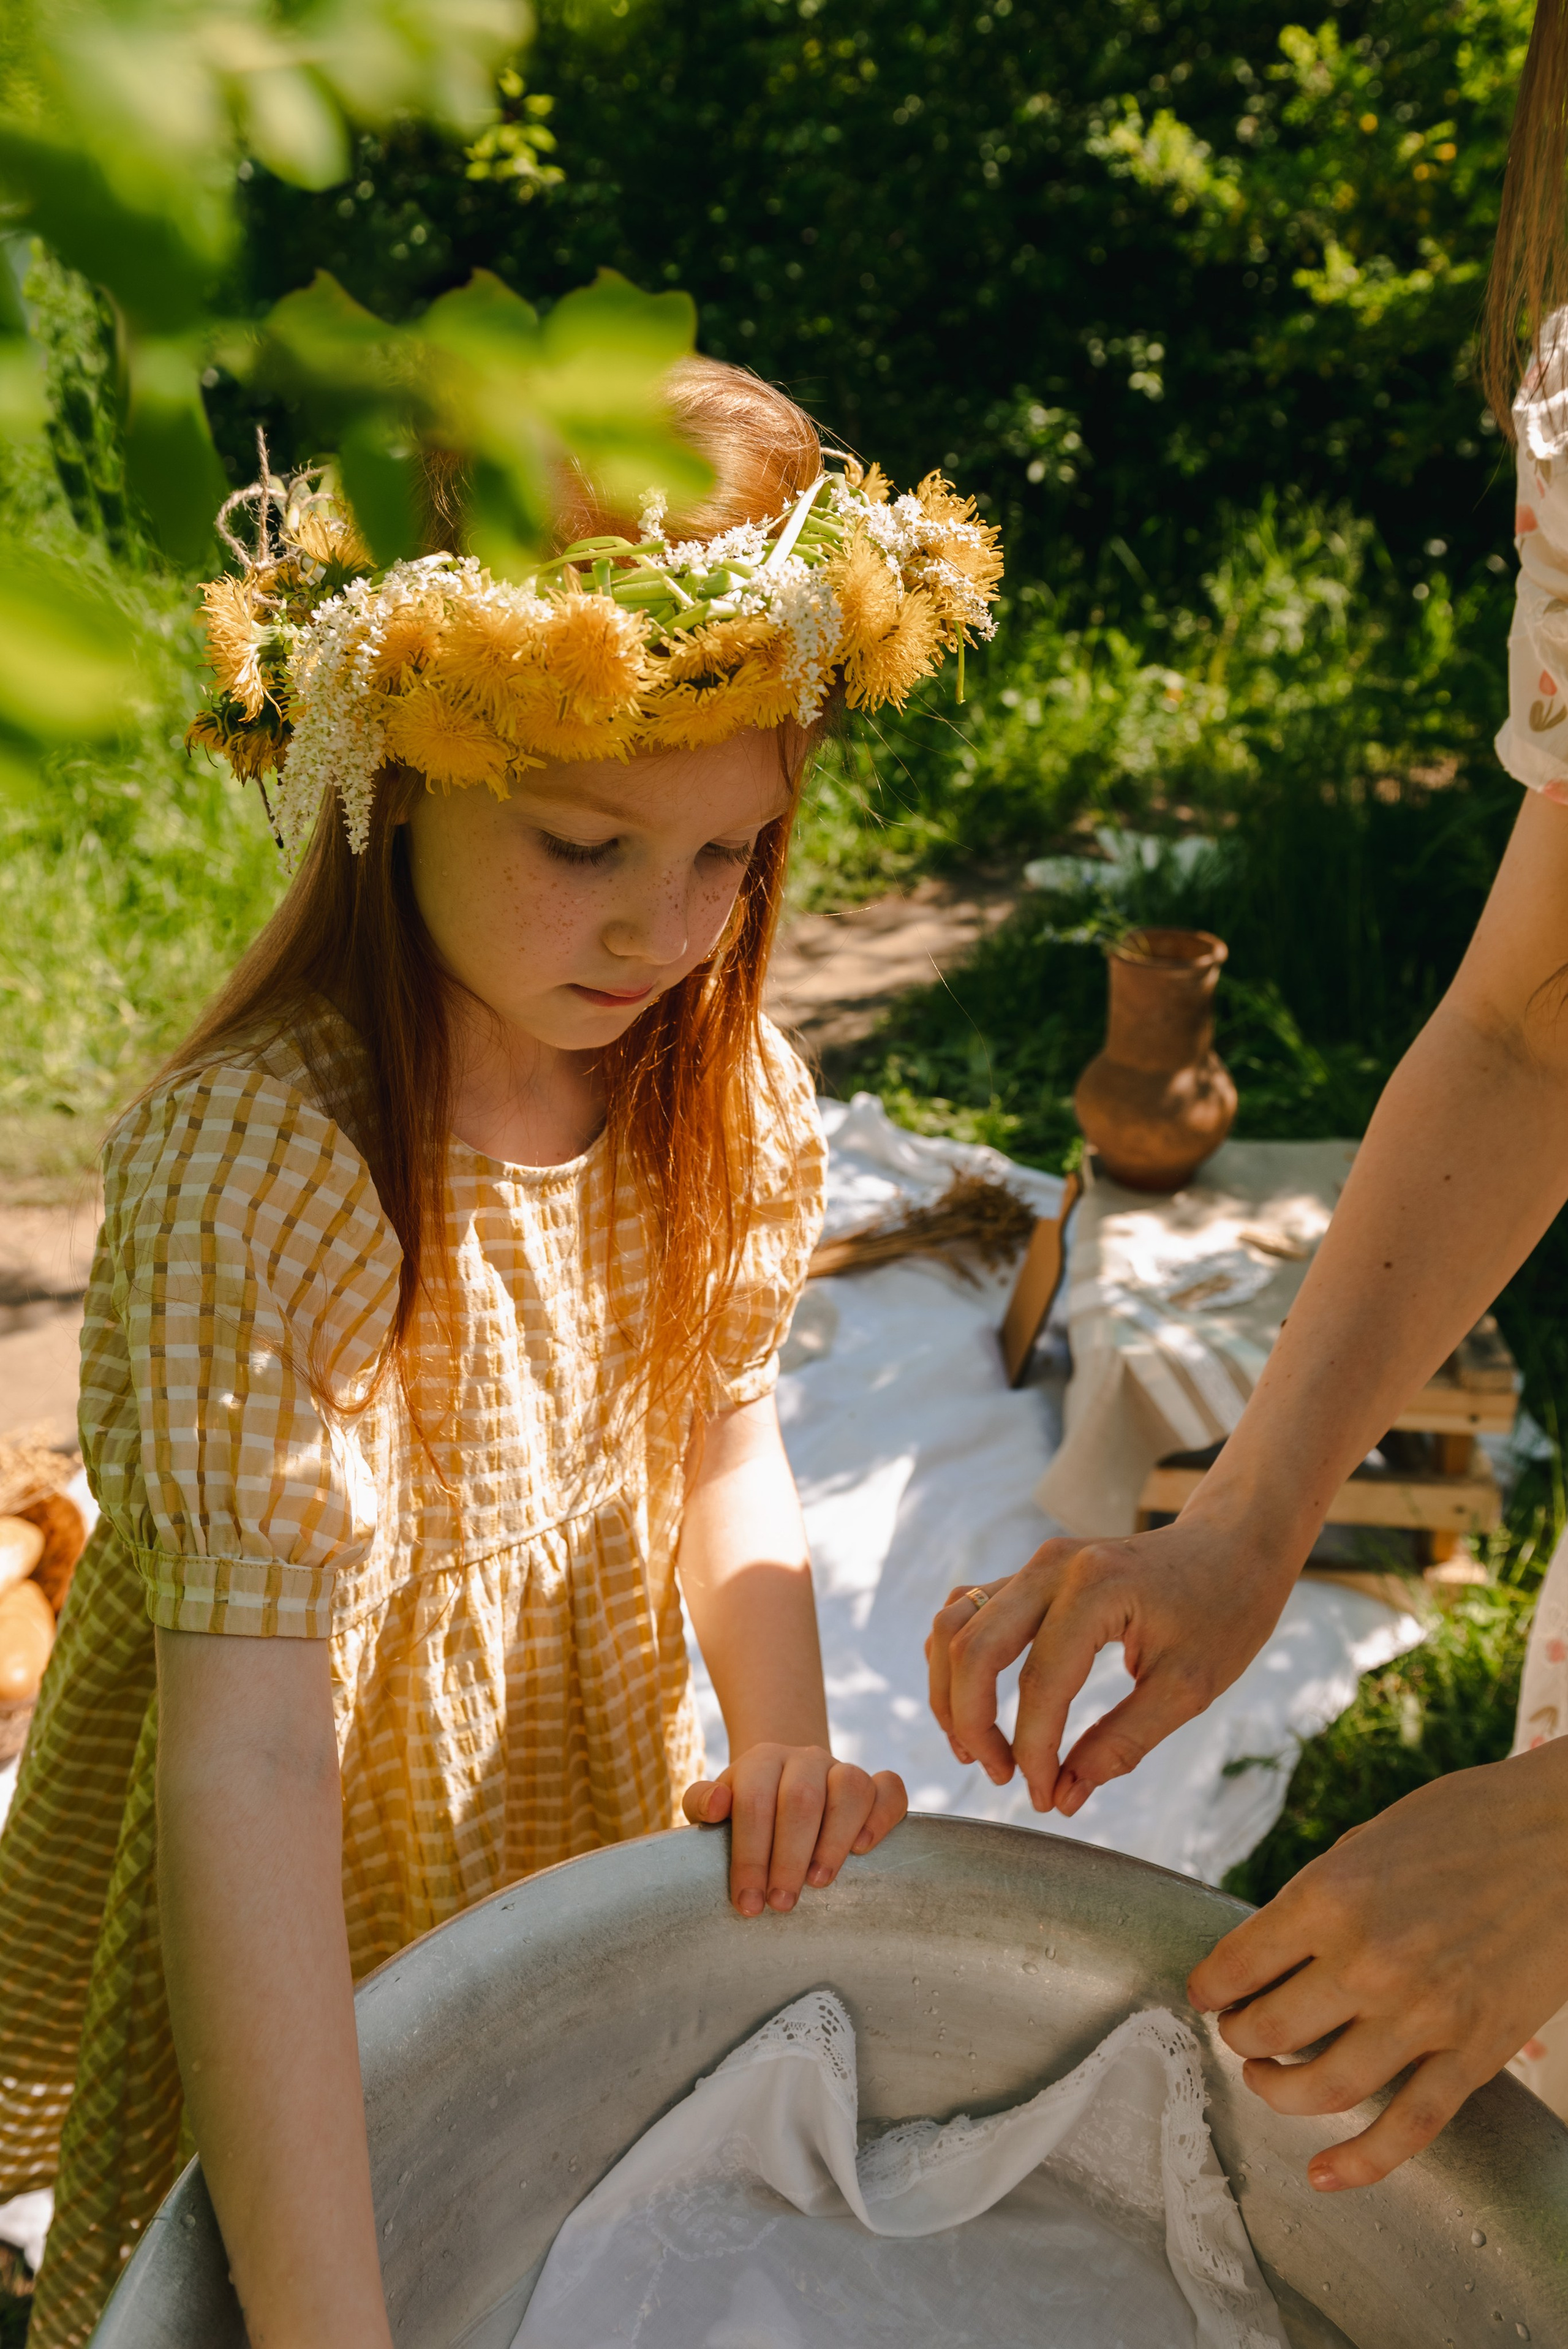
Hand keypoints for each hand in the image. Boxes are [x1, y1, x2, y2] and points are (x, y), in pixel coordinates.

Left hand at [683, 1743, 906, 1916]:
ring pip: (850, 1788)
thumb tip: (717, 1804)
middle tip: (781, 1903)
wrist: (784, 1783)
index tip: (748, 1902)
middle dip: (790, 1857)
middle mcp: (804, 1759)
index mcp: (761, 1762)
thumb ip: (702, 1802)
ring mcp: (842, 1768)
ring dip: (834, 1840)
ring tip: (819, 1882)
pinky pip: (890, 1789)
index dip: (750, 1855)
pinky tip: (864, 1849)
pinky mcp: (874, 1784)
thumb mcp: (714, 1805)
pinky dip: (882, 1817)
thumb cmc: (745, 1809)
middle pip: (802, 1799)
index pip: (754, 1802)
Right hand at [926, 1517, 1298, 1812]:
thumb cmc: (1224, 1611)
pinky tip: (973, 1701)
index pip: (1039, 1684)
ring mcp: (1035, 1563)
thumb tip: (1065, 1796)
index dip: (1033, 1752)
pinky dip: (958, 1659)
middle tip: (1000, 1777)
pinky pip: (968, 1609)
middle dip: (971, 1724)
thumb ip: (1123, 1743)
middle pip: (972, 1648)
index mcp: (1096, 1590)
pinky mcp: (1031, 1572)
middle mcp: (1051, 1567)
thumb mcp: (1189, 1688)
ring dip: (950, 1691)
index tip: (1045, 1799)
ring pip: (954, 1624)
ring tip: (973, 1747)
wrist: (1233, 1544)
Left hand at [1187, 1738, 1567, 2188]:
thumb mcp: (1367, 1841)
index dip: (1208, 1988)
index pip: (1235, 1965)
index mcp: (1329, 1895)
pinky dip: (1358, 2163)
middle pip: (1266, 2031)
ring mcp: (1423, 2014)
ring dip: (1278, 2093)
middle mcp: (1367, 1960)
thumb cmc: (1465, 1824)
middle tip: (1238, 2032)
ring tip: (1267, 2080)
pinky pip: (1406, 2129)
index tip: (1205, 1994)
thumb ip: (1317, 1898)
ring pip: (1322, 2089)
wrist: (1566, 1836)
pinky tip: (1322, 2173)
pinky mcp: (1475, 2053)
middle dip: (1238, 2039)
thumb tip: (1270, 1949)